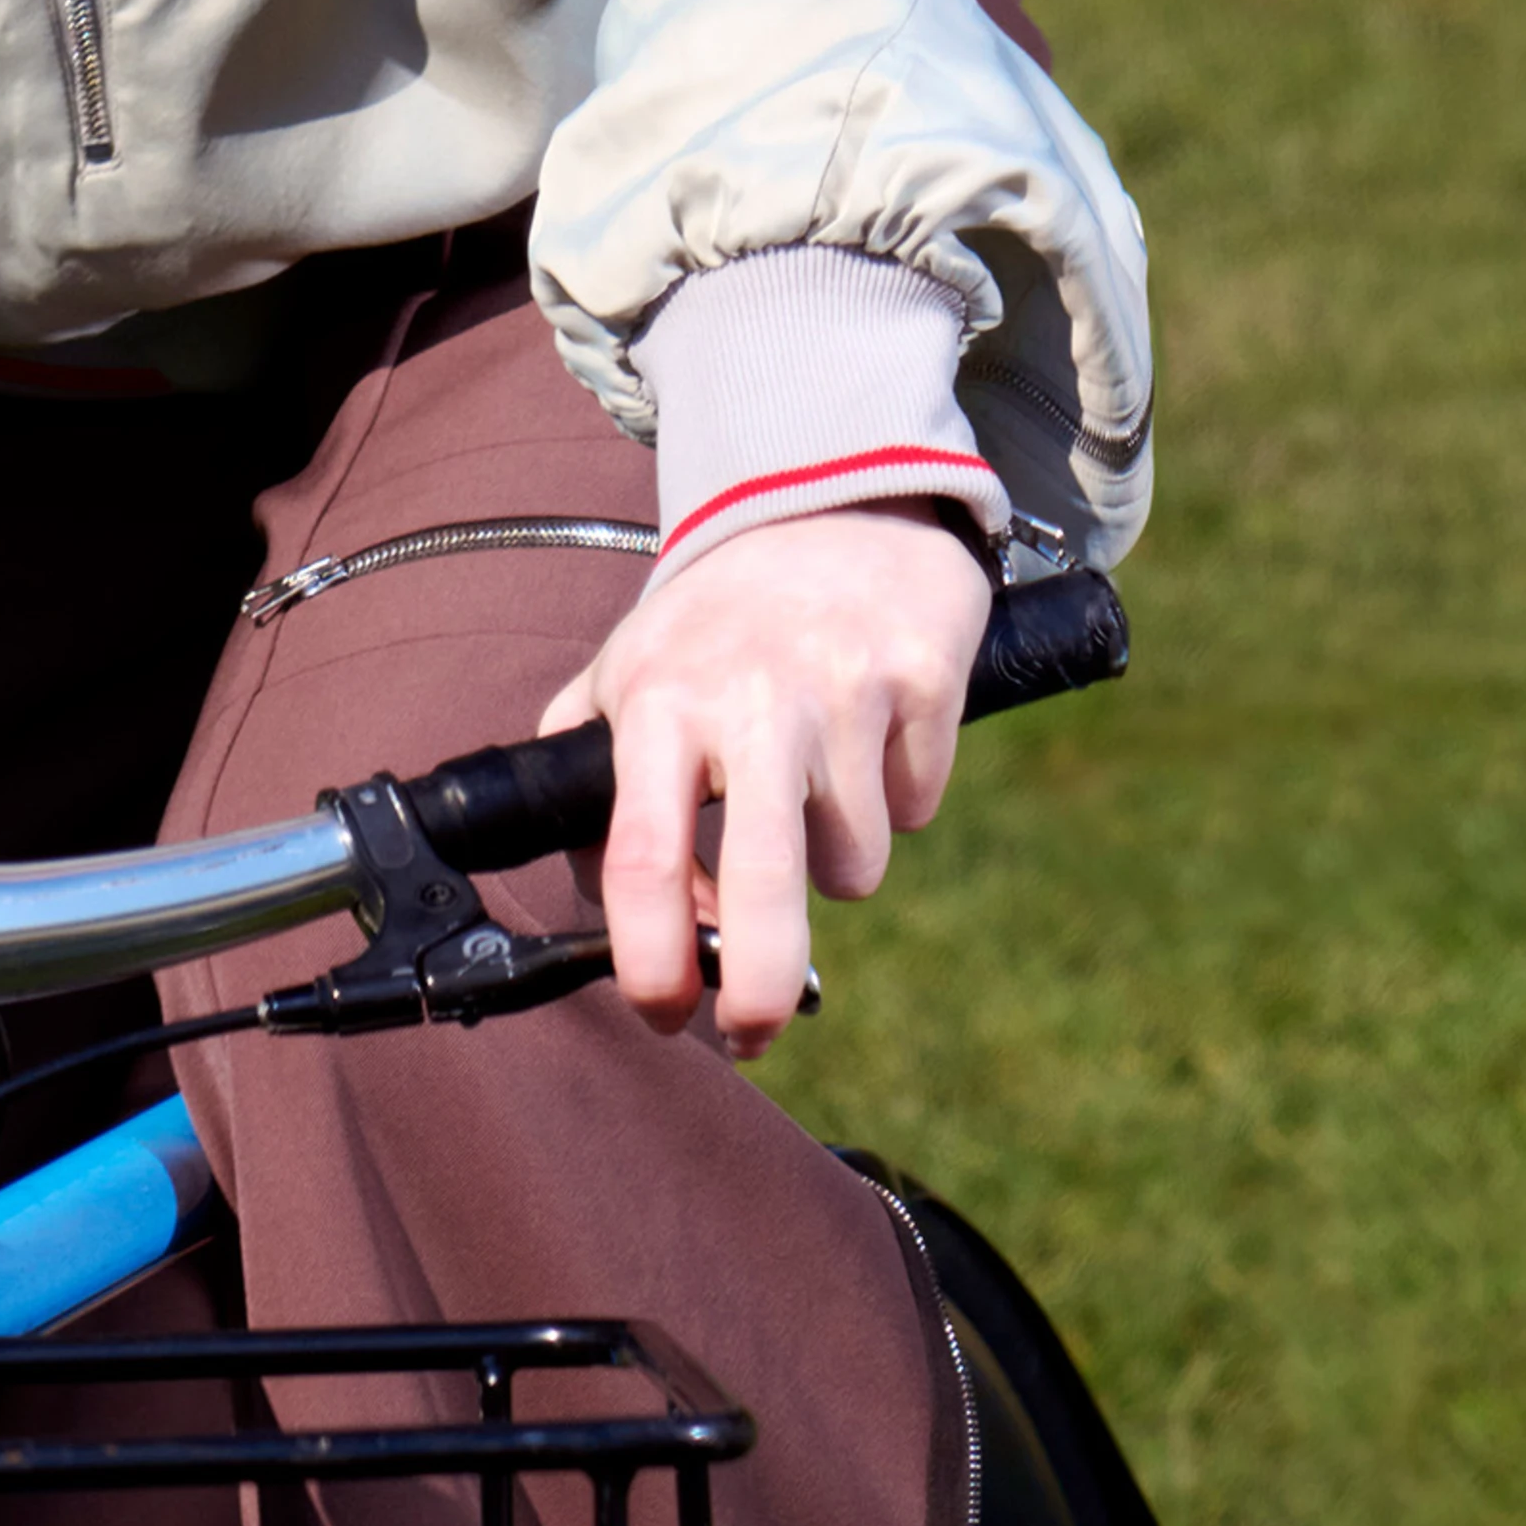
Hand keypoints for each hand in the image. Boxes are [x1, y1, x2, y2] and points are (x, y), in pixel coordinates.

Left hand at [541, 509, 989, 1054]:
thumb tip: (626, 917)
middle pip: (763, 889)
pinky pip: (917, 807)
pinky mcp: (926, 678)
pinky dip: (897, 792)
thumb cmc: (718, 619)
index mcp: (660, 702)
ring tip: (813, 773)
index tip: (662, 1011)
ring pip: (853, 865)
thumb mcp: (629, 674)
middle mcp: (750, 697)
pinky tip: (870, 729)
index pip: (639, 857)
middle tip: (754, 1028)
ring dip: (835, 853)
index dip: (649, 960)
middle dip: (761, 990)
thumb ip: (600, 783)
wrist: (829, 496)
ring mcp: (844, 688)